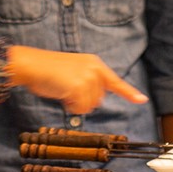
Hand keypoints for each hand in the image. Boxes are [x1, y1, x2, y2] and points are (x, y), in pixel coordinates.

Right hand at [7, 46, 147, 114]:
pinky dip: (71, 107)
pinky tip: (62, 95)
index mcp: (93, 63)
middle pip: (98, 100)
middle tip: (66, 89)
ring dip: (76, 104)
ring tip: (62, 90)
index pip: (114, 81)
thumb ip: (87, 82)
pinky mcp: (80, 86)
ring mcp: (88, 77)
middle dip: (83, 100)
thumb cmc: (46, 70)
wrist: (30, 64)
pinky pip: (80, 108)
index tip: (141, 100)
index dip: (128, 92)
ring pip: (89, 106)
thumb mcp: (72, 72)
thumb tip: (94, 101)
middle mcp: (94, 69)